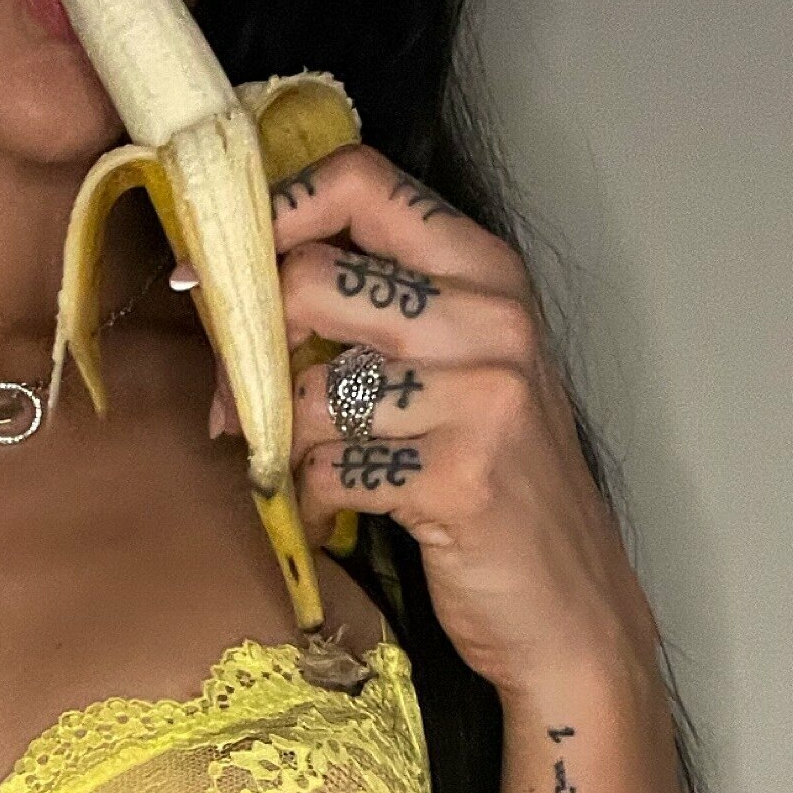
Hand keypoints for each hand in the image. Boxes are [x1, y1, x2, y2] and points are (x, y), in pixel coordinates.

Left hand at [228, 144, 665, 709]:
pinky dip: (309, 498)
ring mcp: (483, 399)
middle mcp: (492, 319)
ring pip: (310, 389)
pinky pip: (330, 469)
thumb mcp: (465, 372)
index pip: (359, 181)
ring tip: (295, 468)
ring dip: (279, 441)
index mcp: (487, 270)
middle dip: (247, 351)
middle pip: (311, 281)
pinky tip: (330, 512)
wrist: (566, 610)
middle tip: (237, 404)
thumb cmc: (501, 488)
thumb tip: (249, 285)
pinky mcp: (458, 479)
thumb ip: (385, 315)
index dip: (275, 215)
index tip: (225, 272)